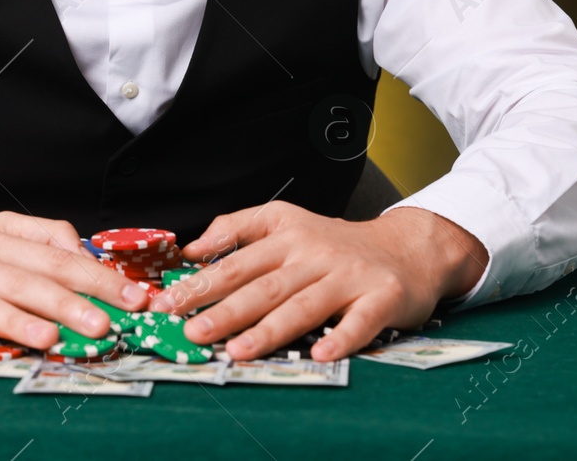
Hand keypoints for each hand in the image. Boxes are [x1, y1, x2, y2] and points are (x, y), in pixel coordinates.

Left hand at [150, 201, 489, 360]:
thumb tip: (192, 249)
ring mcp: (348, 276)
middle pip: (264, 285)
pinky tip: (321, 354)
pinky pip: (359, 321)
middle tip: (192, 332)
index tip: (169, 303)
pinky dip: (341, 338)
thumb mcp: (286, 221)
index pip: (237, 262)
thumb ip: (238, 229)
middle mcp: (314, 254)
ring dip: (269, 330)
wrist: (407, 247)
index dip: (201, 283)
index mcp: (287, 236)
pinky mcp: (381, 298)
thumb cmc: (337, 244)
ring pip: (303, 305)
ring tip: (238, 351)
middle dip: (225, 310)